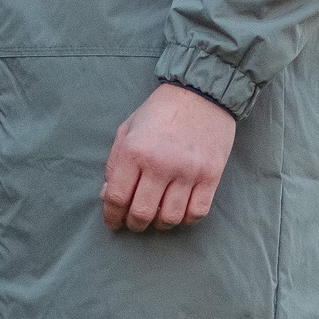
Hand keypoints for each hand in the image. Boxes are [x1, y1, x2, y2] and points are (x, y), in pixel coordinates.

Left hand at [101, 82, 237, 231]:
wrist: (200, 94)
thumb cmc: (159, 111)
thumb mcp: (127, 129)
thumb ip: (115, 163)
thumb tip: (108, 196)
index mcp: (134, 151)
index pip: (117, 197)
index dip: (112, 216)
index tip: (112, 223)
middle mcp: (160, 164)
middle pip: (142, 213)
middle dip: (133, 224)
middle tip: (132, 224)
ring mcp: (188, 172)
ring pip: (170, 218)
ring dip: (159, 225)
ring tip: (155, 218)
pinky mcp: (210, 176)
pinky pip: (197, 213)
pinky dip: (185, 220)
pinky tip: (178, 213)